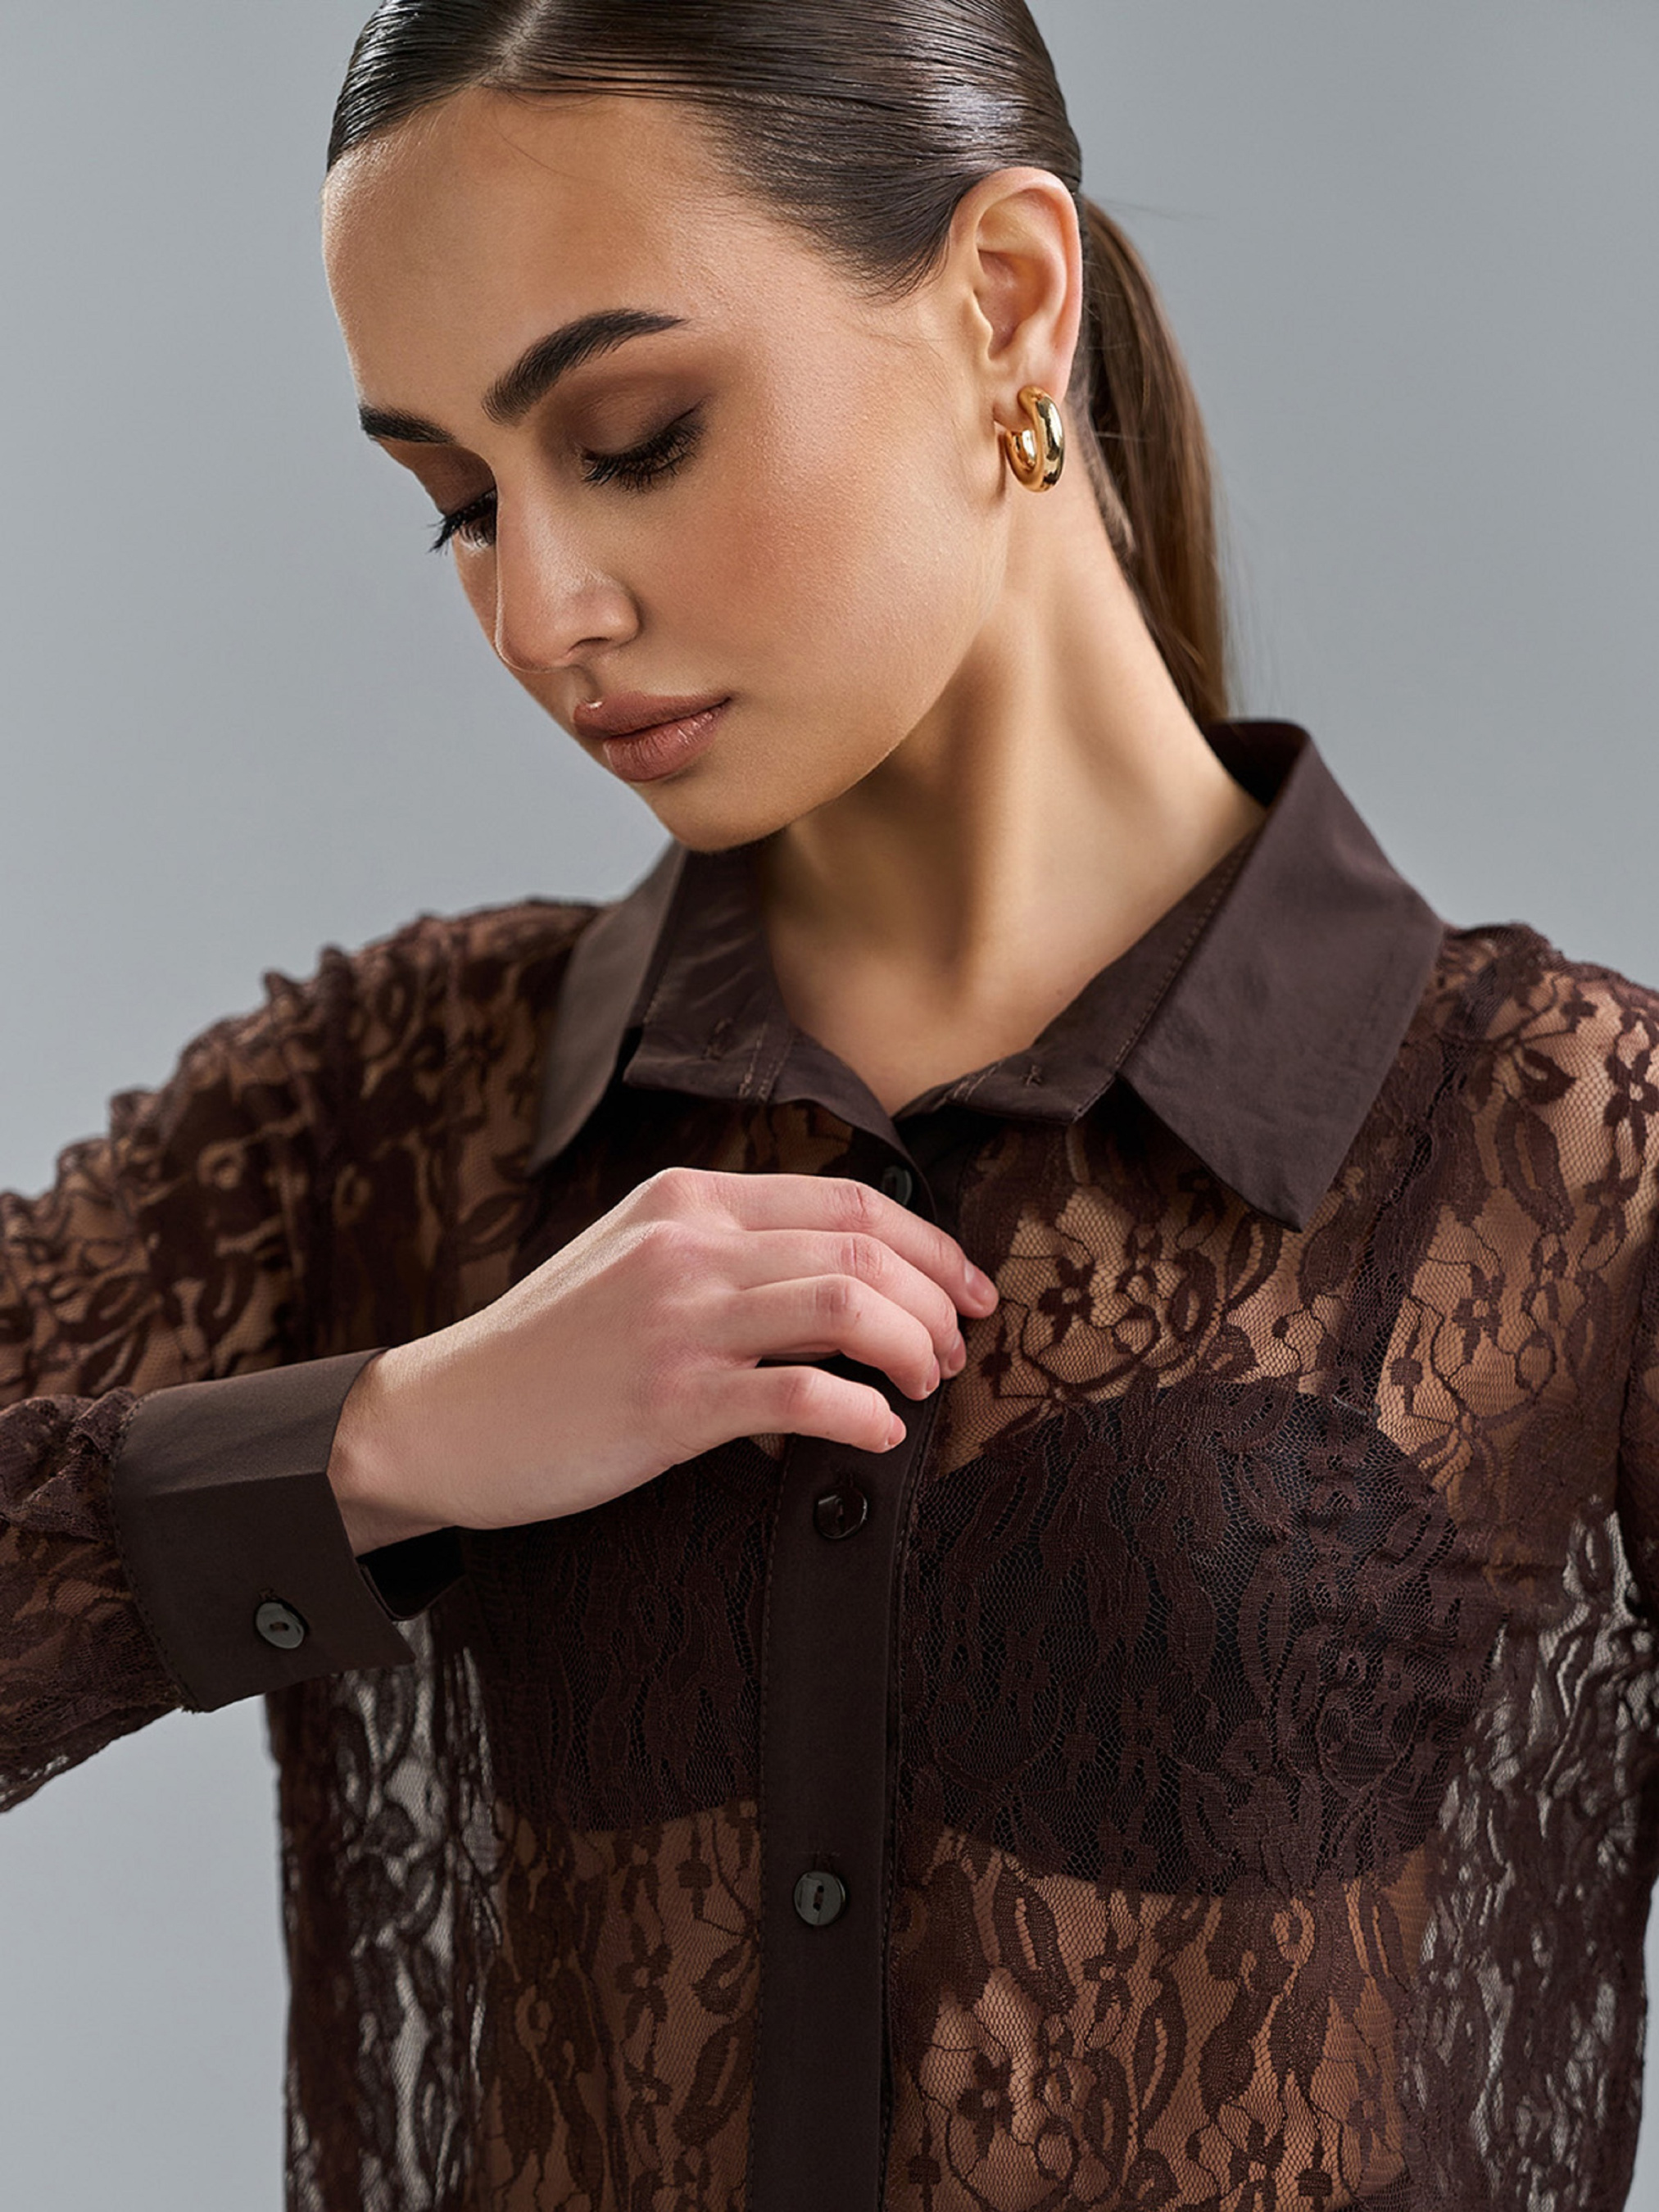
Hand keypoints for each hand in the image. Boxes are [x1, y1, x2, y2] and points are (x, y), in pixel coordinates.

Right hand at [328, 1165, 997, 1551]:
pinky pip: (801, 1395)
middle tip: (952, 1352)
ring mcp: (678, 1318)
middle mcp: (687, 1243)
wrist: (444, 1417)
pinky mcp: (669, 1400)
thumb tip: (846, 1287)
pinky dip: (862, 1415)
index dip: (931, 1244)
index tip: (969, 1290)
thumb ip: (728, 1254)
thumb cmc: (548, 1350)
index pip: (848, 1197)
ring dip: (912, 1347)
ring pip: (846, 1303)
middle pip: (862, 1245)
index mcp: (686, 1197)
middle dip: (935, 1300)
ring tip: (922, 1387)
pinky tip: (877, 1436)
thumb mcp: (634, 1259)